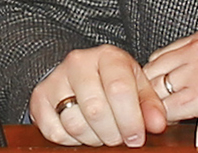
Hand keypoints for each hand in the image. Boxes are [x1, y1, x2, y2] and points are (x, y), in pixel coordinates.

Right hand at [30, 44, 167, 146]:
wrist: (81, 74)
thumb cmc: (115, 82)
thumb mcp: (137, 86)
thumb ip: (150, 105)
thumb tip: (157, 124)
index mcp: (107, 56)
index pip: (119, 89)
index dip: (130, 120)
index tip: (137, 137)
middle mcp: (78, 62)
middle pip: (96, 110)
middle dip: (113, 134)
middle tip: (120, 138)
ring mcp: (56, 79)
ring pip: (74, 123)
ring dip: (94, 138)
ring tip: (103, 134)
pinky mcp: (40, 98)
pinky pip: (55, 131)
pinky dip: (72, 140)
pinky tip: (83, 132)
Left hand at [143, 28, 197, 122]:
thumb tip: (190, 86)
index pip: (162, 56)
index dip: (156, 79)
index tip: (155, 93)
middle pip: (153, 71)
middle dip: (151, 93)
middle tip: (151, 111)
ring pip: (156, 90)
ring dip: (155, 107)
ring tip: (158, 121)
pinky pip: (169, 109)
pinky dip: (166, 120)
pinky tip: (171, 127)